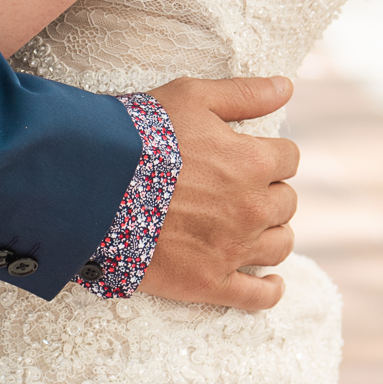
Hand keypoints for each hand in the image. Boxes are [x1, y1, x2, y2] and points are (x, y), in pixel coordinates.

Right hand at [139, 77, 298, 312]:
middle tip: (239, 191)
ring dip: (271, 234)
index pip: (289, 159)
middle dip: (268, 194)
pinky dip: (269, 291)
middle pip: (286, 203)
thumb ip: (244, 93)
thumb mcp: (192, 97)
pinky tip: (271, 284)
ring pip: (280, 246)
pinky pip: (258, 296)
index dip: (269, 155)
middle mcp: (253, 208)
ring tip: (252, 229)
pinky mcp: (210, 283)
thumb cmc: (140, 135)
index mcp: (254, 161)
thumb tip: (287, 87)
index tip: (249, 158)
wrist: (93, 186)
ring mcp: (234, 249)